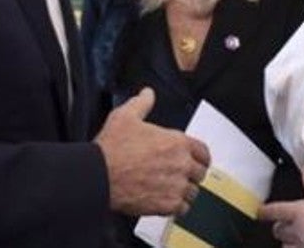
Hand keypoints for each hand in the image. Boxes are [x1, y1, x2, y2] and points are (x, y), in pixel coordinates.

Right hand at [94, 87, 210, 215]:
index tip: (195, 159)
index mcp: (177, 142)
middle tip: (179, 173)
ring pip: (193, 192)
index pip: (204, 152)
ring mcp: (175, 186)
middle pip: (200, 173)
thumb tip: (147, 94)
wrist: (99, 176)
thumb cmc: (112, 149)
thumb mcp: (125, 116)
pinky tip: (168, 201)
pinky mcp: (167, 205)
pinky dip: (177, 207)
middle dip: (192, 173)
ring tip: (173, 188)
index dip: (199, 156)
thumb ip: (141, 103)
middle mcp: (181, 165)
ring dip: (185, 190)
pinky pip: (183, 209)